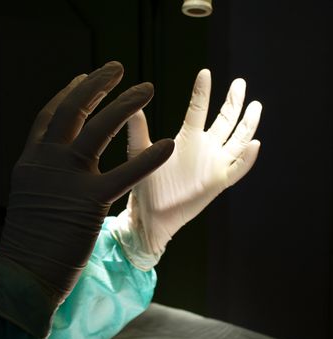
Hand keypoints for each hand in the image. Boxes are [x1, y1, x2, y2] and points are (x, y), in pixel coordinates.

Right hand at [0, 61, 173, 337]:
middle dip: (97, 84)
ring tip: (147, 88)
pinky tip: (168, 144)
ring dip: (126, 104)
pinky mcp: (91, 200)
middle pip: (73, 109)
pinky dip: (148, 158)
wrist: (24, 272)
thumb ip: (45, 172)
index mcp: (33, 158)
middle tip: (117, 67)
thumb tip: (57, 159)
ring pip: (99, 128)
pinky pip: (125, 173)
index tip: (83, 76)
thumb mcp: (31, 194)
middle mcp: (48, 159)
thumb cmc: (31, 238)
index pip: (51, 115)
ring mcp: (69, 177)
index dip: (68, 93)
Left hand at [114, 69, 260, 269]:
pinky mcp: (220, 182)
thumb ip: (138, 131)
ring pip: (238, 140)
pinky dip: (248, 158)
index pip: (198, 109)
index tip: (205, 73)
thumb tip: (132, 106)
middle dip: (234, 102)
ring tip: (255, 104)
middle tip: (240, 83)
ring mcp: (215, 164)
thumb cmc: (145, 183)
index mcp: (187, 138)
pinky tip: (256, 144)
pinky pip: (239, 169)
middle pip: (225, 120)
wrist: (153, 215)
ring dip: (247, 123)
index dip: (202, 92)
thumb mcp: (140, 154)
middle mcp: (205, 148)